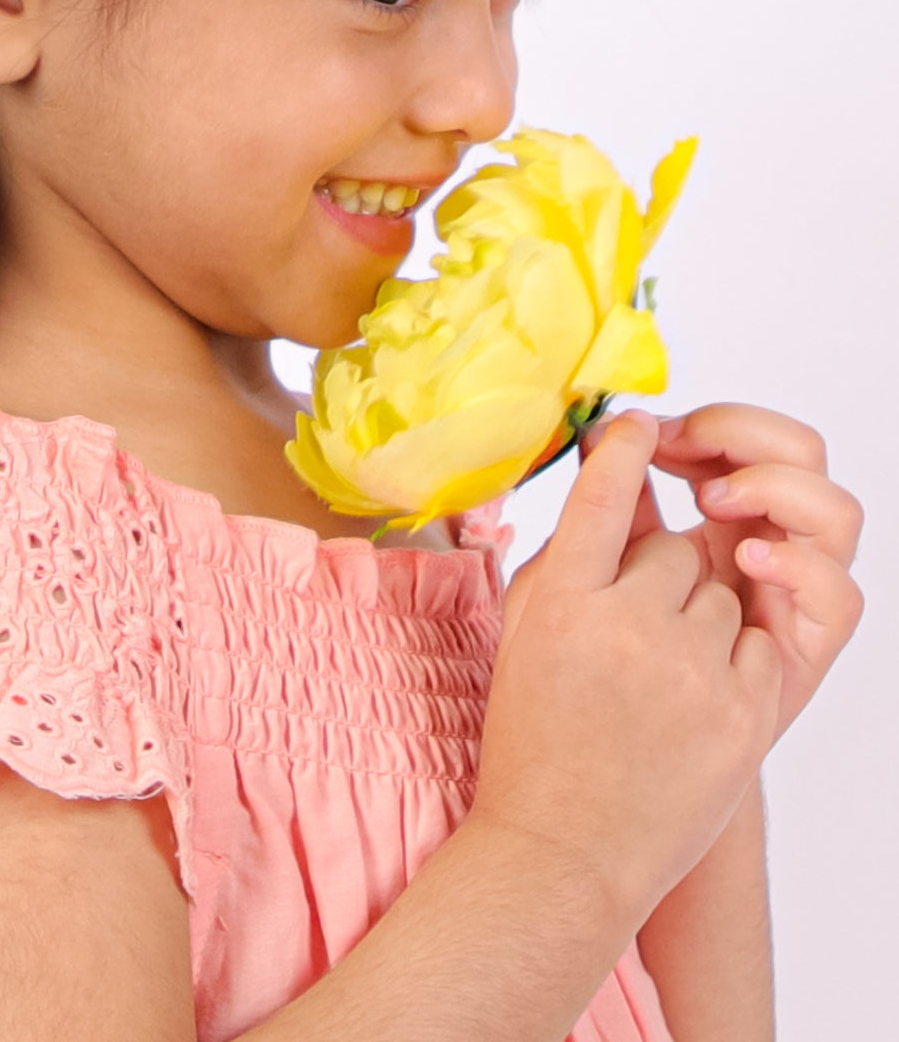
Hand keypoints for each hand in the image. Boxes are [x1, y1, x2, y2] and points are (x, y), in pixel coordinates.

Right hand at [471, 412, 782, 927]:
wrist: (564, 851)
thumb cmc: (535, 736)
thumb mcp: (526, 631)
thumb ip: (569, 551)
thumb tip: (610, 469)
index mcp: (559, 602)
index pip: (600, 496)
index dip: (622, 451)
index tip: (638, 426)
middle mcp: (624, 627)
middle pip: (670, 550)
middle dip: (656, 578)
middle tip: (626, 630)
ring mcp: (689, 671)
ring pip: (716, 592)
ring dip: (694, 620)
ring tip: (653, 679)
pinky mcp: (743, 714)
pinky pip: (752, 640)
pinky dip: (728, 661)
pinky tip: (687, 702)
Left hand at [597, 402, 865, 746]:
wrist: (614, 781)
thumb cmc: (600, 669)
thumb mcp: (595, 570)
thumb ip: (610, 503)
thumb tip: (598, 429)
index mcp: (723, 511)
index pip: (747, 434)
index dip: (709, 418)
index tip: (648, 428)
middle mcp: (769, 541)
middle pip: (801, 451)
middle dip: (739, 435)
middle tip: (679, 452)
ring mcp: (794, 593)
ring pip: (833, 511)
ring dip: (770, 489)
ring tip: (712, 503)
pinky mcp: (806, 648)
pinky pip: (839, 595)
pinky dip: (800, 566)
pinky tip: (748, 561)